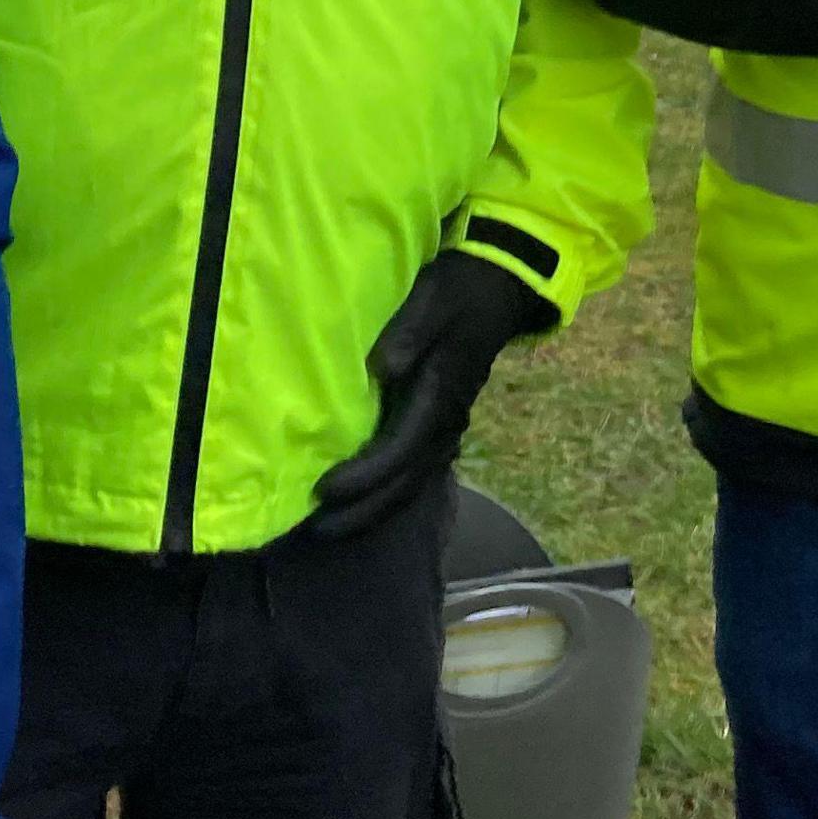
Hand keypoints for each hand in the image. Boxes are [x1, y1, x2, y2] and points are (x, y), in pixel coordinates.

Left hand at [309, 252, 555, 535]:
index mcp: (441, 396)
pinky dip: (389, 493)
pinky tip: (363, 501)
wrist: (500, 289)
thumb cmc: (458, 291)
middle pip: (404, 483)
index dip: (362, 477)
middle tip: (317, 529)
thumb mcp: (433, 298)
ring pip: (412, 484)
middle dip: (362, 510)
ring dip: (374, 509)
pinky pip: (416, 472)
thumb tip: (383, 369)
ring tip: (332, 526)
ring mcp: (448, 427)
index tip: (323, 489)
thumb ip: (409, 332)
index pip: (398, 450)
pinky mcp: (443, 424)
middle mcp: (446, 423)